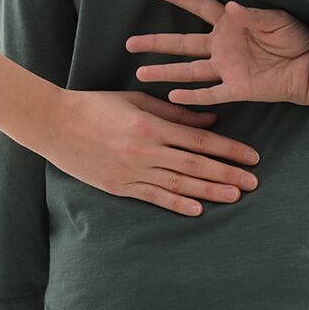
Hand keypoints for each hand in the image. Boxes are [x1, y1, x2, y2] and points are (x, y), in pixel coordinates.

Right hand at [40, 89, 259, 215]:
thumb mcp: (137, 99)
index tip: (252, 157)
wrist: (53, 124)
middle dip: (228, 174)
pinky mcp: (118, 187)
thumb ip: (175, 113)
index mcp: (150, 126)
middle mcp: (144, 151)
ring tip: (235, 196)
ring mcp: (131, 172)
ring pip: (179, 185)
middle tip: (254, 182)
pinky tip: (198, 210)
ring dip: (210, 191)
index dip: (229, 150)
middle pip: (195, 166)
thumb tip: (210, 123)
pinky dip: (176, 205)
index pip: (199, 141)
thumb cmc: (96, 105)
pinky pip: (153, 198)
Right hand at [126, 0, 308, 105]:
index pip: (199, 7)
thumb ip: (251, 15)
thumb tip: (229, 6)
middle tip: (131, 42)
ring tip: (140, 72)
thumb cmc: (297, 39)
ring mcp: (226, 68)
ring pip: (188, 70)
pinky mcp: (236, 89)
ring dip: (165, 71)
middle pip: (182, 42)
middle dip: (156, 41)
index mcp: (230, 24)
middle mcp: (222, 46)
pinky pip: (210, 94)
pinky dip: (192, 97)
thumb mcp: (275, 21)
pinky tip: (172, 97)